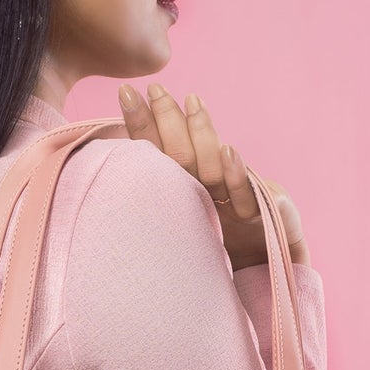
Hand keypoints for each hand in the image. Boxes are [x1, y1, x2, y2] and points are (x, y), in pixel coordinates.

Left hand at [115, 82, 311, 269]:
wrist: (264, 280)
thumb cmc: (216, 256)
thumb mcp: (181, 234)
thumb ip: (157, 204)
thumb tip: (105, 181)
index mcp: (188, 191)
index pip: (162, 153)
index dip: (144, 124)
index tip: (127, 93)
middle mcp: (211, 191)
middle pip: (185, 152)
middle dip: (170, 118)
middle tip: (155, 89)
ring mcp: (237, 202)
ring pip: (215, 167)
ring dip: (204, 135)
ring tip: (191, 104)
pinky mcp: (265, 218)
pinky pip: (248, 198)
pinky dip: (237, 177)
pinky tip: (229, 152)